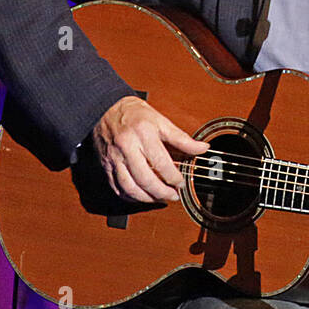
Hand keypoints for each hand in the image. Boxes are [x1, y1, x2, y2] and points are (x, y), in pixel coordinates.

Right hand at [91, 95, 208, 202]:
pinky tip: (142, 196)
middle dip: (162, 193)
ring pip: (129, 187)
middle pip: (145, 179)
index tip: (180, 182)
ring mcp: (114, 158)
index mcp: (143, 133)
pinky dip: (130, 197)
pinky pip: (117, 188)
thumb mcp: (161, 121)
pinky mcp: (106, 165)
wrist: (105, 109)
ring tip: (159, 199)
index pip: (161, 162)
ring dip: (147, 198)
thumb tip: (202, 148)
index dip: (173, 177)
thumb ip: (182, 138)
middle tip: (173, 196)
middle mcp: (127, 147)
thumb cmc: (135, 115)